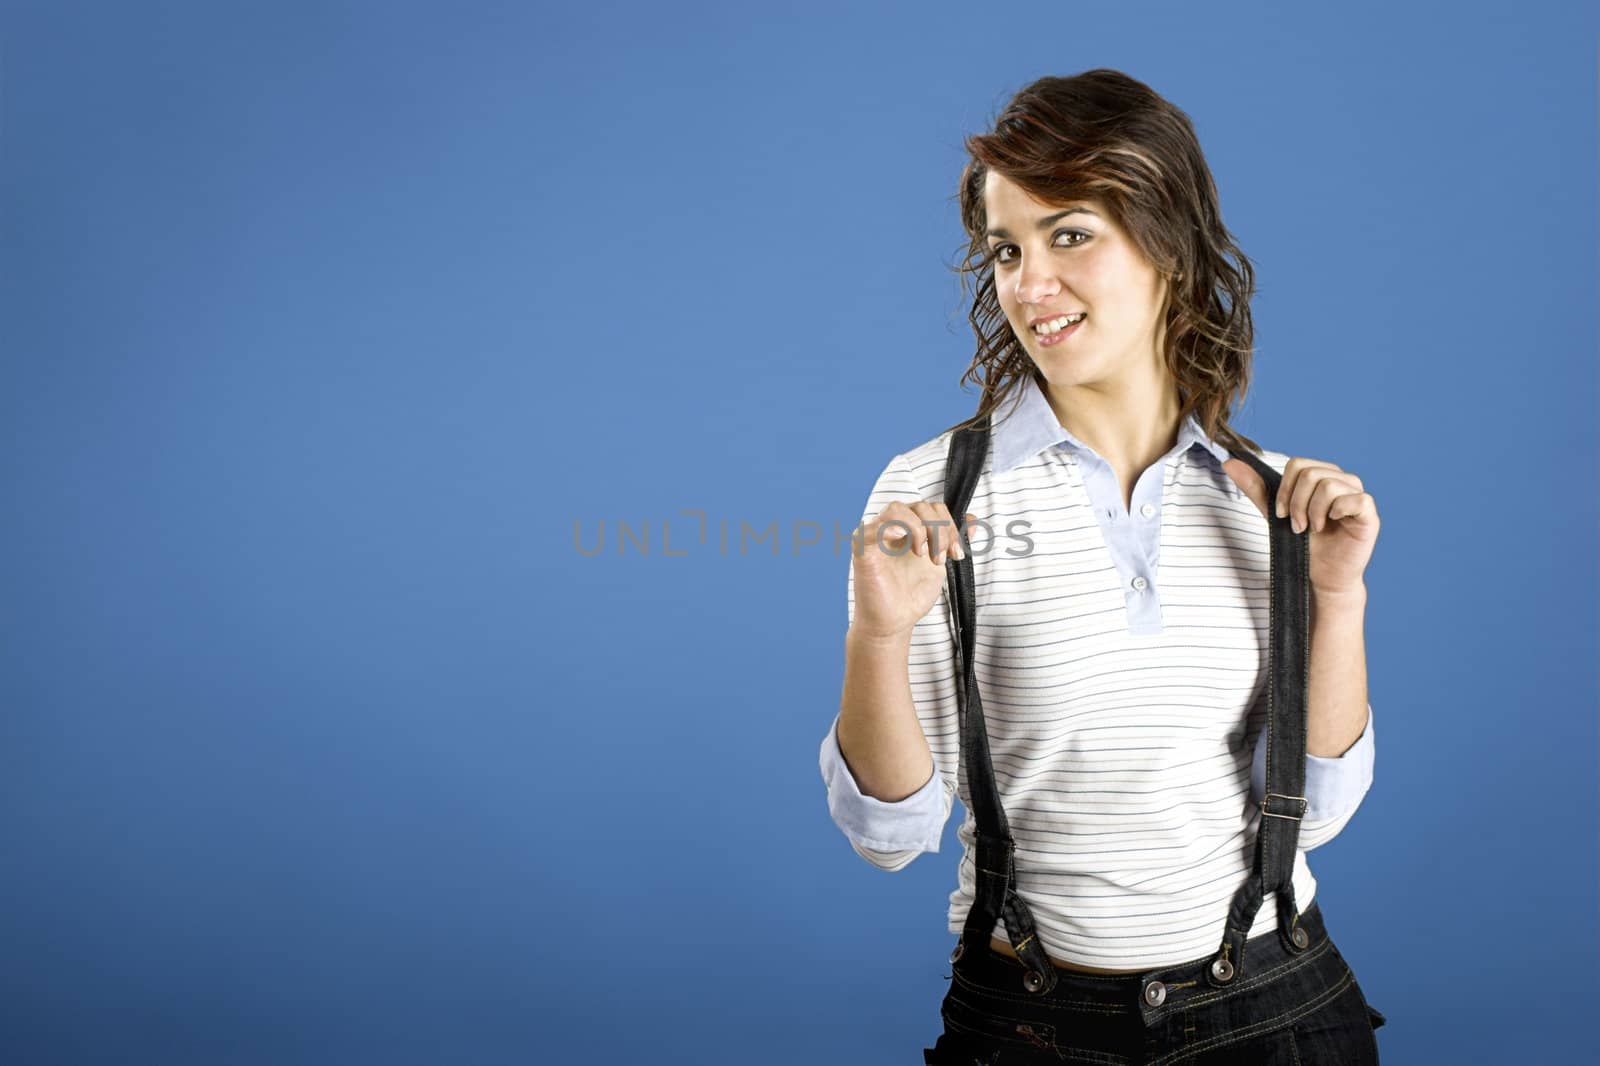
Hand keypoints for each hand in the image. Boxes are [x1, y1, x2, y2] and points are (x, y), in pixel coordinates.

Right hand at [849, 500, 973, 640]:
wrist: (895, 622)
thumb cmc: (911, 595)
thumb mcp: (941, 564)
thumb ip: (953, 540)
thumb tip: (973, 520)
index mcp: (911, 528)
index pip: (933, 508)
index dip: (950, 526)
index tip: (957, 554)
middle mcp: (893, 527)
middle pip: (920, 506)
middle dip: (939, 531)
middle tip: (942, 558)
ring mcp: (876, 536)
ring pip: (897, 509)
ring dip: (919, 529)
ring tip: (924, 555)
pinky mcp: (862, 549)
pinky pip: (872, 528)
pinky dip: (890, 528)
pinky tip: (906, 543)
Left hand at [1222, 456, 1378, 595]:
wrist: (1320, 577)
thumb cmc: (1302, 545)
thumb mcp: (1275, 514)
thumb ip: (1257, 488)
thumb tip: (1230, 462)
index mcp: (1321, 476)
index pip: (1298, 464)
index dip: (1284, 489)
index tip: (1280, 513)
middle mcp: (1342, 481)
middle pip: (1310, 473)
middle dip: (1296, 503)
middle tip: (1297, 526)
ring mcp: (1357, 495)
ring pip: (1329, 485)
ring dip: (1312, 512)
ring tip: (1312, 529)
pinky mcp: (1369, 513)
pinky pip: (1355, 499)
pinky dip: (1335, 513)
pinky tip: (1332, 525)